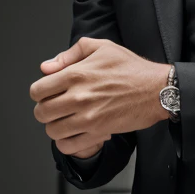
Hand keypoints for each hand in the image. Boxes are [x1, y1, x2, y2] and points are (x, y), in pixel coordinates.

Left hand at [31, 37, 169, 156]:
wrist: (157, 90)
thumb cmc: (132, 68)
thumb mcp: (101, 47)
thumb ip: (70, 54)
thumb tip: (46, 68)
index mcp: (75, 74)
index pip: (37, 90)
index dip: (39, 93)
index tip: (47, 94)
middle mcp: (78, 97)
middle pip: (41, 112)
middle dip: (45, 110)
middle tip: (55, 108)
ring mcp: (88, 117)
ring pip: (52, 131)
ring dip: (55, 127)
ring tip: (65, 121)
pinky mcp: (98, 133)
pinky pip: (68, 146)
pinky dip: (66, 143)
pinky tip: (73, 134)